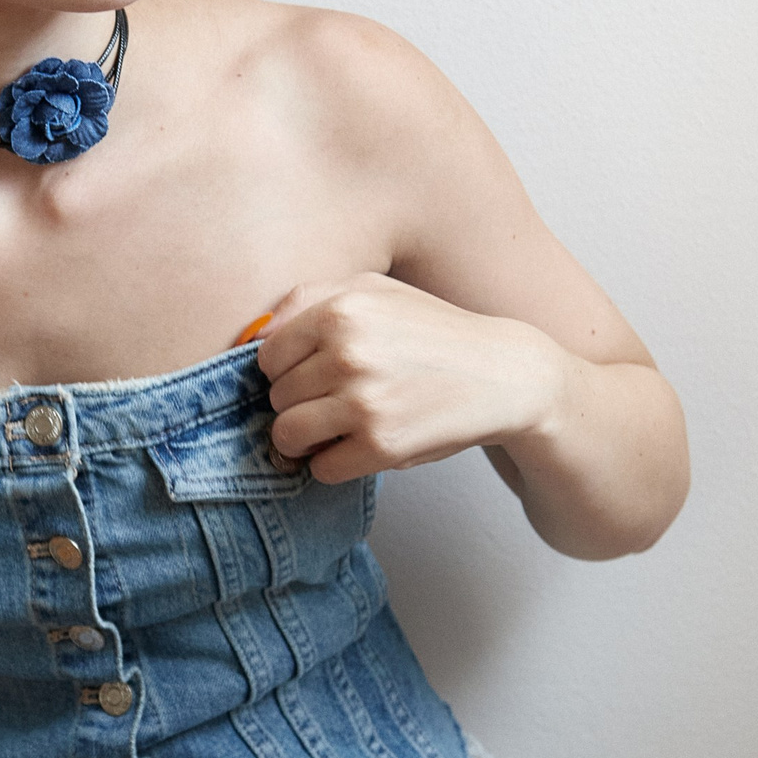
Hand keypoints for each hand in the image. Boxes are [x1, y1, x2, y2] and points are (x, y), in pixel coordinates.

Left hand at [256, 275, 564, 482]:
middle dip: (299, 404)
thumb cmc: (431, 331)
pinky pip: (322, 468)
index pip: (267, 356)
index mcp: (340, 310)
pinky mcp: (381, 445)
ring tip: (336, 429)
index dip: (285, 371)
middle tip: (335, 403)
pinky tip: (360, 446)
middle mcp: (347, 354)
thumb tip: (255, 334)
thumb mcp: (373, 290)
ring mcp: (364, 402)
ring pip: (288, 435)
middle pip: (277, 397)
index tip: (311, 376)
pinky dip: (334, 464)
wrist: (502, 374)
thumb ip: (308, 299)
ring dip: (307, 440)